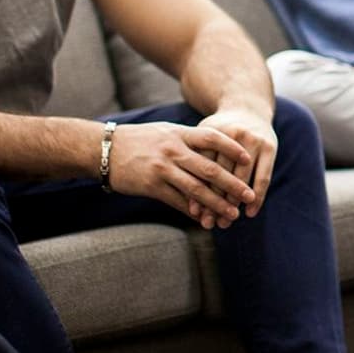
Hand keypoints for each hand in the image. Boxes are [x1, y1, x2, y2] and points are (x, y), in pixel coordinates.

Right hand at [106, 121, 255, 228]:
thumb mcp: (166, 132)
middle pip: (209, 169)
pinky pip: (177, 201)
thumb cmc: (140, 140)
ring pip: (196, 190)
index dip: (232, 148)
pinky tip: (205, 220)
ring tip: (231, 214)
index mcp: (179, 134)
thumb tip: (216, 152)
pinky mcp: (151, 186)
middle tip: (249, 196)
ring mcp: (162, 169)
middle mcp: (173, 151)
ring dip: (216, 204)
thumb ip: (189, 141)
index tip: (249, 160)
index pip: (212, 138)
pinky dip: (193, 212)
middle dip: (232, 185)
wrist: (104, 150)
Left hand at [198, 107, 278, 217]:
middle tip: (209, 224)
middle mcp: (234, 135)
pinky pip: (264, 177)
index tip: (194, 214)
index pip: (204, 167)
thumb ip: (195, 164)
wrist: (247, 107)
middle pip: (222, 174)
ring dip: (234, 204)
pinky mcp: (270, 147)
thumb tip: (187, 204)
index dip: (199, 190)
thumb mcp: (203, 140)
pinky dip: (258, 197)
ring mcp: (254, 140)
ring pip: (242, 178)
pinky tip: (251, 213)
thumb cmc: (219, 131)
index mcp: (213, 133)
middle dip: (215, 201)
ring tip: (226, 223)